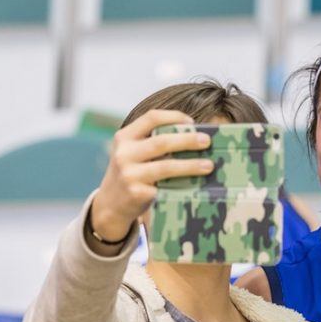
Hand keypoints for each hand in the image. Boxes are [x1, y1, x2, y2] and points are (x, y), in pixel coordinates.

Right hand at [91, 110, 213, 241]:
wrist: (111, 204)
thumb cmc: (132, 173)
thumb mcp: (133, 152)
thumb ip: (153, 142)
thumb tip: (196, 137)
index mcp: (125, 137)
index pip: (151, 118)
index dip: (174, 117)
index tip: (193, 122)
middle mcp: (124, 154)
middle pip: (162, 142)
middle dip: (188, 140)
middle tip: (207, 141)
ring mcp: (129, 175)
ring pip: (166, 166)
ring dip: (191, 165)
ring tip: (209, 165)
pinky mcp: (137, 194)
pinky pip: (166, 188)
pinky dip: (184, 186)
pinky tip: (197, 186)